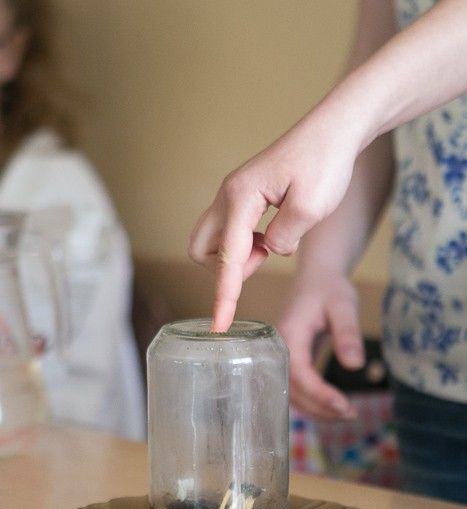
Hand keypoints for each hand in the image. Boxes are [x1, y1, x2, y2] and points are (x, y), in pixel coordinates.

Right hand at [189, 108, 362, 330]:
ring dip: (235, 256)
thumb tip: (269, 251)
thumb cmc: (326, 161)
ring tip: (271, 246)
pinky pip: (229, 230)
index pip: (227, 259)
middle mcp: (229, 194)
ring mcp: (234, 194)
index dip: (224, 297)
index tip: (219, 327)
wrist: (335, 129)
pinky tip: (272, 236)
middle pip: (200, 249)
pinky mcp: (245, 196)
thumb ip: (283, 238)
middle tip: (261, 262)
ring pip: (212, 240)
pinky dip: (244, 244)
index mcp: (241, 197)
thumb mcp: (312, 207)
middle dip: (222, 269)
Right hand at [277, 271, 363, 419]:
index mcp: (289, 334)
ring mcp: (279, 357)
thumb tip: (354, 366)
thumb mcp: (344, 304)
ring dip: (316, 409)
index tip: (343, 406)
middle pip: (292, 389)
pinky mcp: (287, 362)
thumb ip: (347, 333)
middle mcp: (277, 349)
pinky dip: (312, 403)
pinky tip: (333, 408)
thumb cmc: (330, 288)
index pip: (299, 372)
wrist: (316, 277)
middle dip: (320, 407)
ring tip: (346, 414)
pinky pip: (294, 389)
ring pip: (291, 394)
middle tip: (351, 414)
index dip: (319, 394)